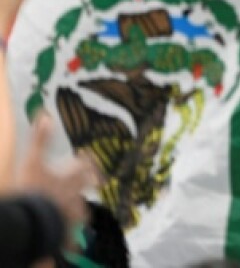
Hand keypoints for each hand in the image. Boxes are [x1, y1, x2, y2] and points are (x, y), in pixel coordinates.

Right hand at [17, 113, 97, 244]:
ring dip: (80, 207)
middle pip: (87, 189)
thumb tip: (45, 115)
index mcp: (70, 179)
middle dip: (88, 184)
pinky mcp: (65, 234)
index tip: (84, 155)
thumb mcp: (32, 162)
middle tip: (92, 182)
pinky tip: (71, 239)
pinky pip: (71, 236)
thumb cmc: (32, 191)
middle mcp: (75, 196)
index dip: (86, 160)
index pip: (85, 166)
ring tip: (78, 208)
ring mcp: (72, 216)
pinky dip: (71, 235)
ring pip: (82, 211)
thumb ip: (40, 139)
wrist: (32, 224)